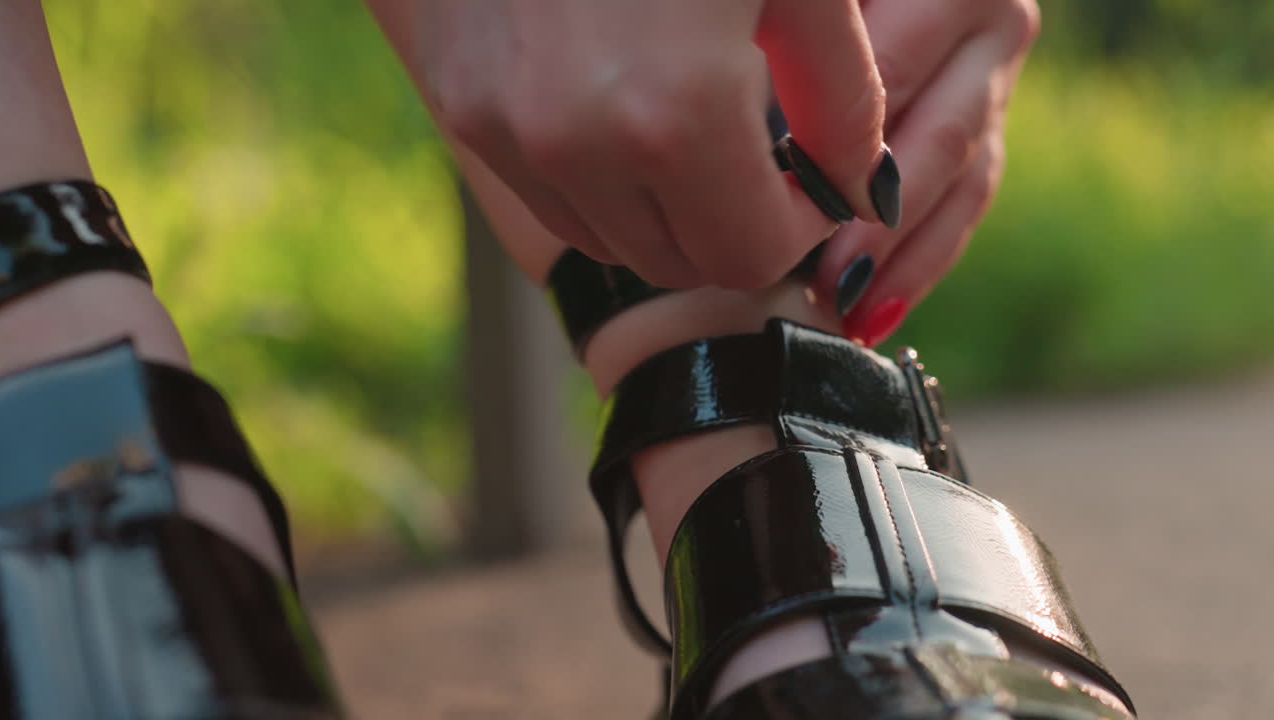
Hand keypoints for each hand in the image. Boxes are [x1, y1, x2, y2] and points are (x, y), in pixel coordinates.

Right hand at [412, 0, 896, 288]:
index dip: (796, 229)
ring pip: (608, 237)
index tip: (815, 179)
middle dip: (735, 226)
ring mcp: (502, 133)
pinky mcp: (460, 108)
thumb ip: (845, 95)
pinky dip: (600, 183)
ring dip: (667, 213)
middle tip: (767, 162)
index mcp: (675, 113)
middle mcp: (575, 146)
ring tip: (702, 133)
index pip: (749, 255)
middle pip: (677, 260)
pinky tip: (630, 113)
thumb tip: (864, 186)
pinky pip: (546, 194)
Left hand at [817, 0, 1040, 344]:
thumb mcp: (816, 12)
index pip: (890, 80)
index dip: (840, 154)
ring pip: (963, 185)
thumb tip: (775, 164)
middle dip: (880, 227)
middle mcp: (996, 28)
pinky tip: (875, 311)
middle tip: (828, 282)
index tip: (792, 215)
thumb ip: (813, 70)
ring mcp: (999, 79)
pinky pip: (965, 201)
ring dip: (905, 260)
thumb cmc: (813, 0)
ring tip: (853, 314)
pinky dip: (918, 261)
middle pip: (940, 143)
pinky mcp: (989, 122)